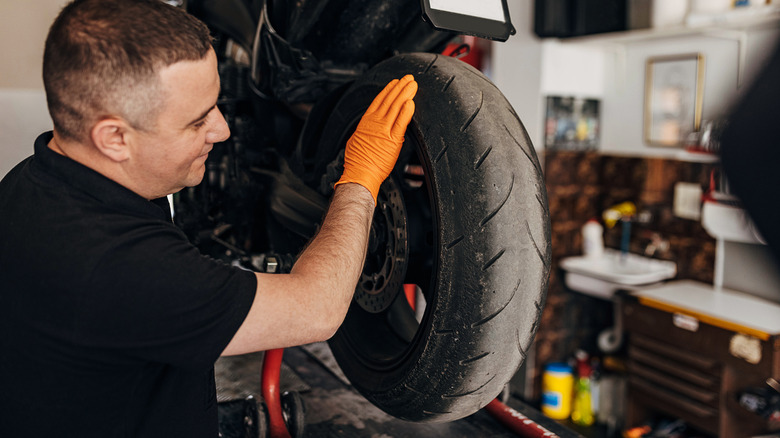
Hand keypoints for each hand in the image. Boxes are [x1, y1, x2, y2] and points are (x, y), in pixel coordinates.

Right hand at [335, 75, 417, 203]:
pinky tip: (411, 102)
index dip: (388, 90)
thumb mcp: (357, 140)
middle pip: (389, 100)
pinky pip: (401, 122)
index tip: (395, 82)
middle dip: (400, 87)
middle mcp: (375, 123)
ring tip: (412, 84)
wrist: (360, 174)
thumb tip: (370, 129)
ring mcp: (384, 130)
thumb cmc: (358, 162)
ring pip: (396, 107)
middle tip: (409, 78)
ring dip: (405, 94)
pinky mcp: (393, 140)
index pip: (379, 101)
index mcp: (366, 122)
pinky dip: (407, 111)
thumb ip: (367, 131)